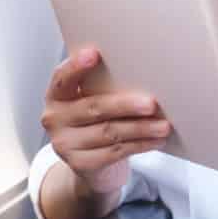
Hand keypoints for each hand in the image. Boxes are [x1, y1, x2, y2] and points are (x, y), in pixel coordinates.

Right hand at [42, 46, 172, 195]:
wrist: (88, 164)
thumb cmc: (94, 123)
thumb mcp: (90, 102)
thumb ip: (101, 88)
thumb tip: (139, 73)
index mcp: (56, 96)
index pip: (62, 78)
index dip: (76, 66)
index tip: (94, 54)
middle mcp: (54, 119)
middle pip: (93, 108)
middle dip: (125, 105)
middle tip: (151, 104)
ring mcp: (64, 144)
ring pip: (109, 132)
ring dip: (140, 128)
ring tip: (163, 126)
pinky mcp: (80, 164)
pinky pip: (115, 152)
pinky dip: (139, 145)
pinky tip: (155, 140)